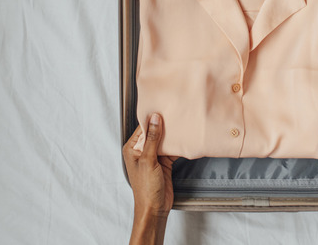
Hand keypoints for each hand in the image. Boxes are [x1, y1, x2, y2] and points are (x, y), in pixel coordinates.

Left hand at [123, 113, 177, 244]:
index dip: (152, 119)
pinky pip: (171, 150)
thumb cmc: (145, 189)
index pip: (143, 129)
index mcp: (132, 149)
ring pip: (164, 141)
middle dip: (164, 126)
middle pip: (154, 133)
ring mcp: (153, 157)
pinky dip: (177, 146)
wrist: (154, 208)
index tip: (163, 109)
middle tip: (175, 114)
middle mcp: (141, 151)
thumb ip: (152, 140)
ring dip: (172, 136)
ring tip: (182, 124)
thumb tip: (154, 119)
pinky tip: (185, 140)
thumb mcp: (148, 161)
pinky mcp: (163, 163)